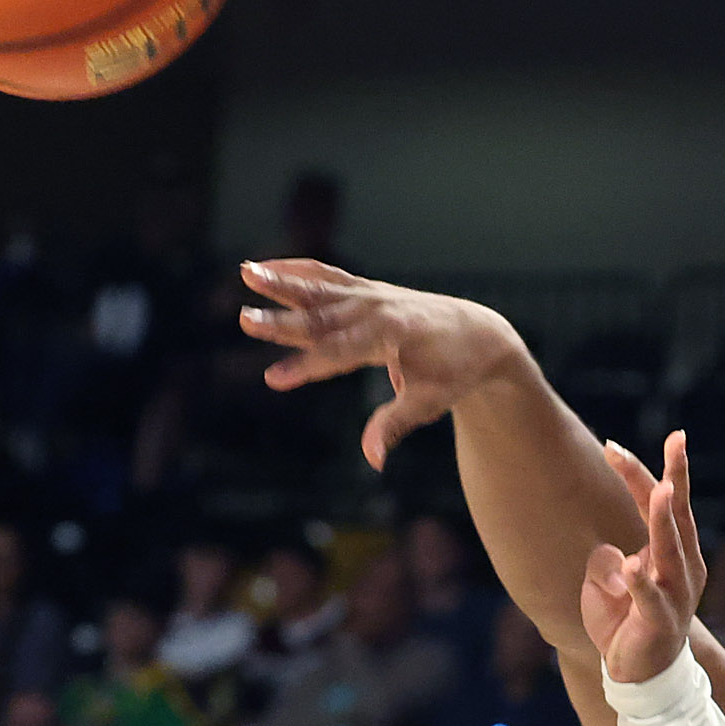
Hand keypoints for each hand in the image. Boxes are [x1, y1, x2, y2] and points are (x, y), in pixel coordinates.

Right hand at [241, 261, 530, 468]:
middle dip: (282, 322)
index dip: (306, 367)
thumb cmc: (454, 372)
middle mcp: (377, 308)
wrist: (479, 335)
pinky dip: (297, 269)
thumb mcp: (430, 402)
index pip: (340, 353)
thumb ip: (395, 425)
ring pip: (319, 288)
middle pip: (322, 317)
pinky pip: (326, 275)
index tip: (274, 379)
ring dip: (281, 281)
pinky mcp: (366, 289)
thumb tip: (373, 459)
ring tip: (246, 272)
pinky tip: (266, 266)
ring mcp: (370, 294)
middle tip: (245, 320)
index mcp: (392, 335)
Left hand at [580, 435, 706, 684]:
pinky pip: (650, 598)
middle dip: (672, 476)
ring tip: (658, 490)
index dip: (640, 474)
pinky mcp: (661, 623)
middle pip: (675, 515)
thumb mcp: (606, 586)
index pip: (660, 505)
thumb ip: (606, 562)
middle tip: (676, 440)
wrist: (641, 680)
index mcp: (673, 554)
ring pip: (672, 550)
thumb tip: (608, 550)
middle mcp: (683, 568)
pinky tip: (630, 564)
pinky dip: (639, 581)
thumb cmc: (625, 627)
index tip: (615, 445)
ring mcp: (676, 595)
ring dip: (662, 520)